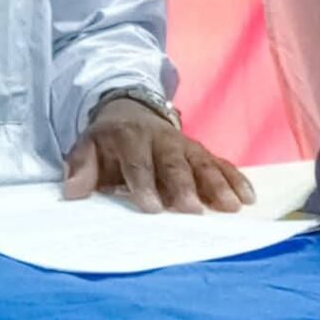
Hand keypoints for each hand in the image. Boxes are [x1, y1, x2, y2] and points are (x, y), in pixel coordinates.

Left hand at [63, 98, 255, 213]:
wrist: (129, 109)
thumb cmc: (110, 139)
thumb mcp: (89, 145)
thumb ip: (82, 167)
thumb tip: (72, 192)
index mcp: (129, 136)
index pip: (136, 161)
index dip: (143, 183)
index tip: (151, 207)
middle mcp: (160, 138)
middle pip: (173, 163)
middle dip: (182, 186)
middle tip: (191, 210)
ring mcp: (184, 144)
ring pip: (201, 162)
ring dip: (216, 184)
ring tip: (229, 207)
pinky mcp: (201, 151)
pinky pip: (221, 162)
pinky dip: (235, 178)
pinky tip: (248, 197)